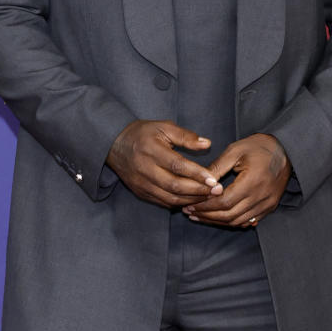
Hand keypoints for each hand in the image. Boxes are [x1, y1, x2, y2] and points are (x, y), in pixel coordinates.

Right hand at [107, 120, 223, 208]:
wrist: (114, 145)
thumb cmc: (143, 133)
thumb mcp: (163, 126)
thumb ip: (186, 136)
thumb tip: (207, 144)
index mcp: (151, 150)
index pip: (177, 166)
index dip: (197, 174)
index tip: (214, 180)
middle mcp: (144, 169)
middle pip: (175, 186)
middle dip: (198, 191)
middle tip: (217, 191)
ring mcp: (141, 183)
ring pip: (170, 198)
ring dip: (192, 200)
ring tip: (209, 197)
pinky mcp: (140, 192)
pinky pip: (163, 202)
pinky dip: (180, 204)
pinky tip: (193, 200)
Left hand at [182, 134, 290, 227]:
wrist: (287, 150)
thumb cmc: (259, 147)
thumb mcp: (235, 150)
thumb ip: (216, 167)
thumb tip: (198, 182)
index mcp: (253, 181)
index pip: (225, 202)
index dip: (205, 206)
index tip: (189, 205)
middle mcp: (262, 196)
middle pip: (229, 215)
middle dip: (207, 216)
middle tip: (189, 212)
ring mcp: (267, 204)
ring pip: (237, 221)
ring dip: (217, 221)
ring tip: (199, 216)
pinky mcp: (269, 207)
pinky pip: (247, 221)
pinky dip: (231, 221)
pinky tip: (217, 217)